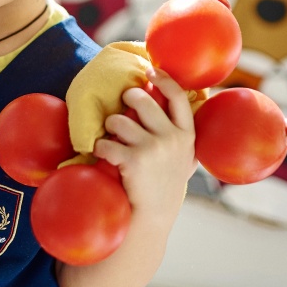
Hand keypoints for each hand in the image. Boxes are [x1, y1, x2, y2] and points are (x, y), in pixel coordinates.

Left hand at [93, 67, 197, 222]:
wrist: (154, 216)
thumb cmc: (165, 185)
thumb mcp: (184, 158)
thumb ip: (182, 136)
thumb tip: (183, 106)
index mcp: (187, 135)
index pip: (178, 96)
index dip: (163, 79)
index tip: (150, 69)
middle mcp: (173, 138)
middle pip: (142, 101)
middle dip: (126, 100)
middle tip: (121, 108)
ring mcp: (154, 148)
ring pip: (119, 120)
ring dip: (110, 127)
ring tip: (112, 139)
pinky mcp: (133, 160)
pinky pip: (106, 143)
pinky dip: (99, 148)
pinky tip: (102, 155)